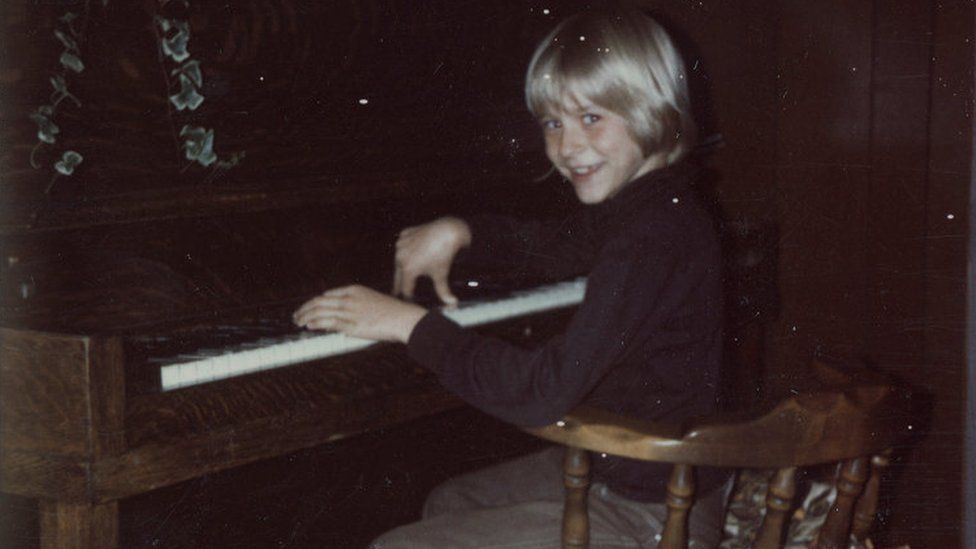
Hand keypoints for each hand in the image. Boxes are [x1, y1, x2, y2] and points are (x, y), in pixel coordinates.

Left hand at [292, 285, 426, 342]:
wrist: (403, 317)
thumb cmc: (393, 311)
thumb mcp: (373, 300)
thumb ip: (358, 304)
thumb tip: (346, 314)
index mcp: (354, 290)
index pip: (327, 295)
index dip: (314, 302)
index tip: (308, 308)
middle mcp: (349, 298)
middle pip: (319, 302)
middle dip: (305, 308)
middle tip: (297, 315)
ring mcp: (350, 311)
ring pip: (320, 311)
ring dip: (306, 316)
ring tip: (299, 321)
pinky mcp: (352, 324)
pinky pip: (329, 322)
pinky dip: (316, 323)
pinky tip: (309, 326)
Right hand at [393, 216, 471, 305]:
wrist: (449, 231)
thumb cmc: (445, 253)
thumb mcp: (442, 275)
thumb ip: (443, 292)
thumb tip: (452, 304)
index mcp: (408, 269)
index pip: (404, 289)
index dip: (407, 297)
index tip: (408, 302)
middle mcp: (400, 256)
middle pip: (398, 275)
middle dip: (399, 285)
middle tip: (396, 294)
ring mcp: (401, 244)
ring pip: (399, 259)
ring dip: (402, 267)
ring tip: (402, 275)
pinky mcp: (405, 234)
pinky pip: (402, 245)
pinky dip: (405, 251)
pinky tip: (409, 255)